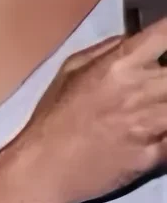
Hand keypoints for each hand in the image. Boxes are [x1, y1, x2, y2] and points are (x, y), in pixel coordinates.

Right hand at [10, 13, 166, 202]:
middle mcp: (139, 90)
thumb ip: (105, 51)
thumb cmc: (53, 120)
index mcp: (117, 66)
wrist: (46, 167)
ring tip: (158, 101)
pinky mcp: (159, 152)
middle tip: (162, 80)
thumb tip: (132, 39)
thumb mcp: (69, 71)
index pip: (163, 35)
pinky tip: (158, 124)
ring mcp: (152, 122)